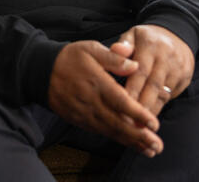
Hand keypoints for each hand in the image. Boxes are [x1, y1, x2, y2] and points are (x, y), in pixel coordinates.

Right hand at [47, 40, 163, 156]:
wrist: (41, 71)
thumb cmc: (70, 58)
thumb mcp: (91, 48)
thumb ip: (114, 57)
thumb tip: (135, 65)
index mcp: (97, 82)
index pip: (121, 102)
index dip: (138, 115)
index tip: (154, 124)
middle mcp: (91, 101)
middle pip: (118, 123)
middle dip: (139, 136)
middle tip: (157, 145)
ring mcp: (84, 113)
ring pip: (110, 131)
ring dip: (131, 142)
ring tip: (149, 149)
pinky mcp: (79, 120)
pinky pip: (100, 132)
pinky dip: (117, 139)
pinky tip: (130, 143)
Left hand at [113, 25, 194, 117]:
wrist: (177, 36)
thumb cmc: (146, 39)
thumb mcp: (133, 35)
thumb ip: (123, 44)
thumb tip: (116, 50)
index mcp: (150, 45)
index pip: (141, 70)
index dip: (132, 88)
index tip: (122, 103)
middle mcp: (166, 57)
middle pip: (153, 85)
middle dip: (142, 105)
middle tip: (130, 122)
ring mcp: (178, 69)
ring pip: (163, 94)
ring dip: (151, 111)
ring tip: (139, 126)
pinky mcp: (184, 78)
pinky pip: (170, 96)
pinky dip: (159, 107)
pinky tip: (149, 119)